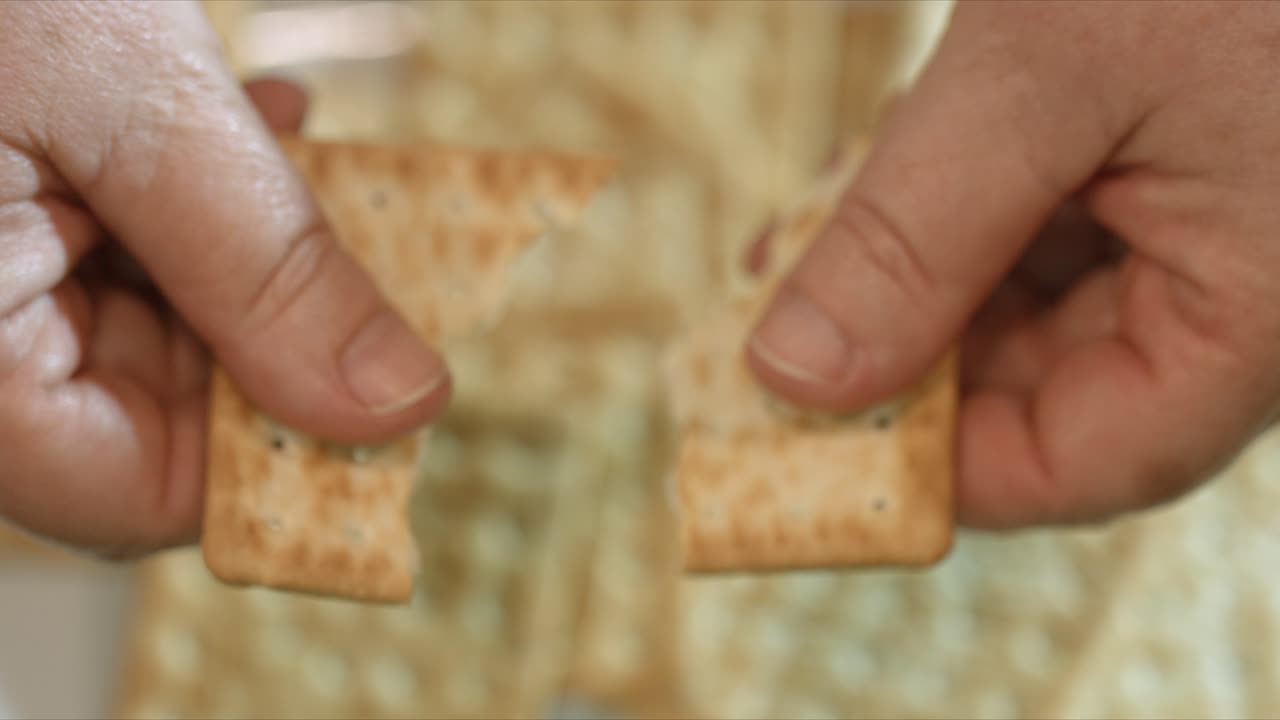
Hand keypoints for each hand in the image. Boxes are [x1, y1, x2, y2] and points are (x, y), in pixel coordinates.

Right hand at [0, 1, 448, 557]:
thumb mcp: (128, 104)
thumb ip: (266, 269)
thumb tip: (401, 403)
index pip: (134, 496)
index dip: (275, 454)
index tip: (398, 396)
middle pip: (153, 412)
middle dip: (278, 333)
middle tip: (372, 262)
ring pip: (147, 329)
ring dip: (247, 255)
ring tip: (296, 149)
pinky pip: (109, 254)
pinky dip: (190, 204)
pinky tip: (240, 120)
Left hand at [746, 1, 1279, 529]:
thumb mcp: (1048, 76)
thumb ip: (915, 238)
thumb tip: (791, 376)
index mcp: (1259, 305)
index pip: (1092, 459)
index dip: (944, 470)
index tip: (807, 442)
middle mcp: (1238, 279)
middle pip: (1044, 384)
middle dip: (894, 364)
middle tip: (759, 344)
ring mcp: (1199, 211)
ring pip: (1025, 302)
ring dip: (901, 287)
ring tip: (782, 262)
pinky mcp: (1158, 145)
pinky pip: (1036, 216)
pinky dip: (941, 212)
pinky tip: (853, 192)